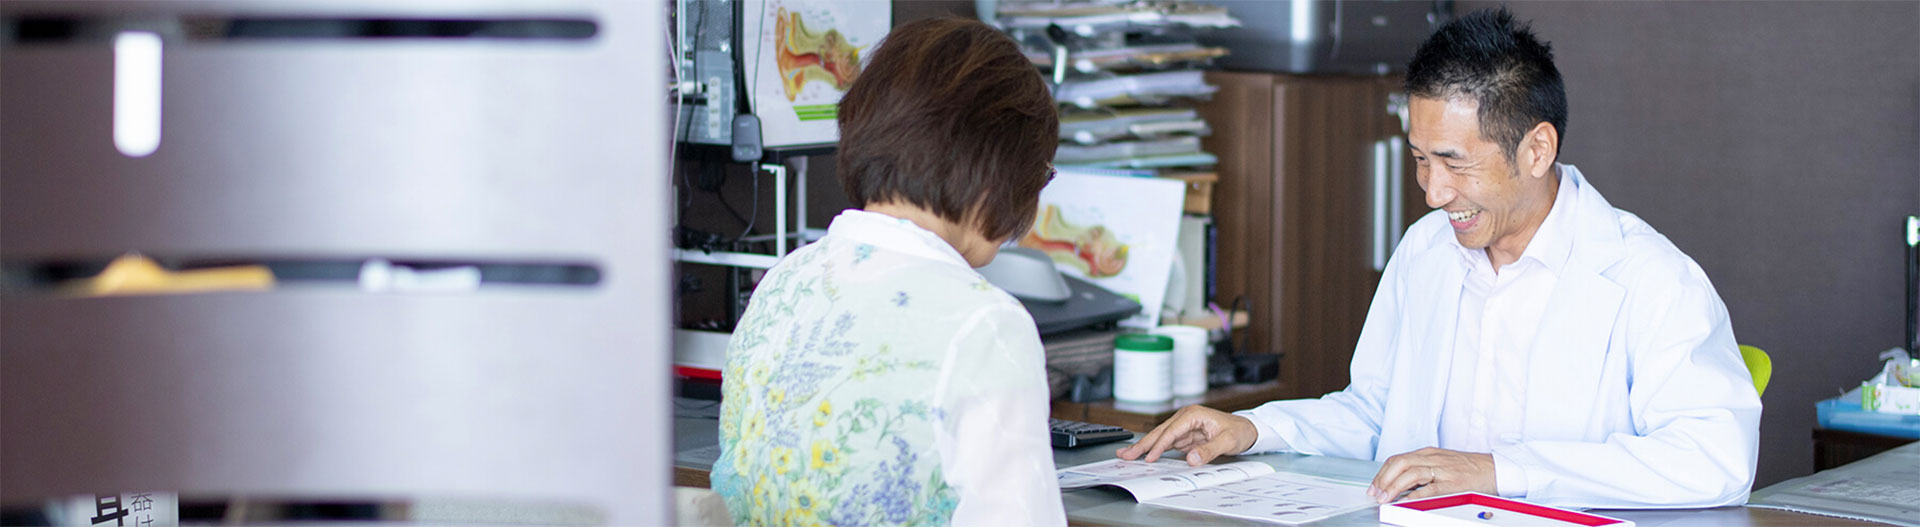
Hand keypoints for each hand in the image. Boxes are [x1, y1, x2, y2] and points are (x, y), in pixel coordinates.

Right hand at [1113, 405, 1257, 466]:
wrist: (1248, 430)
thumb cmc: (1239, 431)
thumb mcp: (1227, 441)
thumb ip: (1209, 450)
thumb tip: (1191, 458)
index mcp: (1193, 414)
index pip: (1171, 431)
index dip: (1159, 445)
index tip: (1150, 457)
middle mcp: (1185, 418)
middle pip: (1160, 432)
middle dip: (1143, 444)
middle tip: (1125, 454)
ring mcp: (1183, 427)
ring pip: (1160, 438)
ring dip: (1144, 447)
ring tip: (1127, 455)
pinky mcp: (1185, 436)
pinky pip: (1166, 444)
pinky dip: (1154, 450)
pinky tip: (1143, 455)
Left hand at [1367, 447, 1495, 503]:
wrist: (1496, 469)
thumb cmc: (1468, 469)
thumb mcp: (1441, 464)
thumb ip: (1422, 471)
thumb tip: (1399, 485)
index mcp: (1428, 454)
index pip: (1397, 460)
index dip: (1382, 474)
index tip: (1373, 487)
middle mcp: (1433, 458)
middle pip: (1399, 463)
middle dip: (1383, 479)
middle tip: (1376, 494)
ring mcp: (1443, 469)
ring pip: (1411, 473)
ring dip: (1394, 486)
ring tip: (1386, 498)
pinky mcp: (1453, 483)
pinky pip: (1430, 488)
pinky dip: (1415, 495)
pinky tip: (1406, 501)